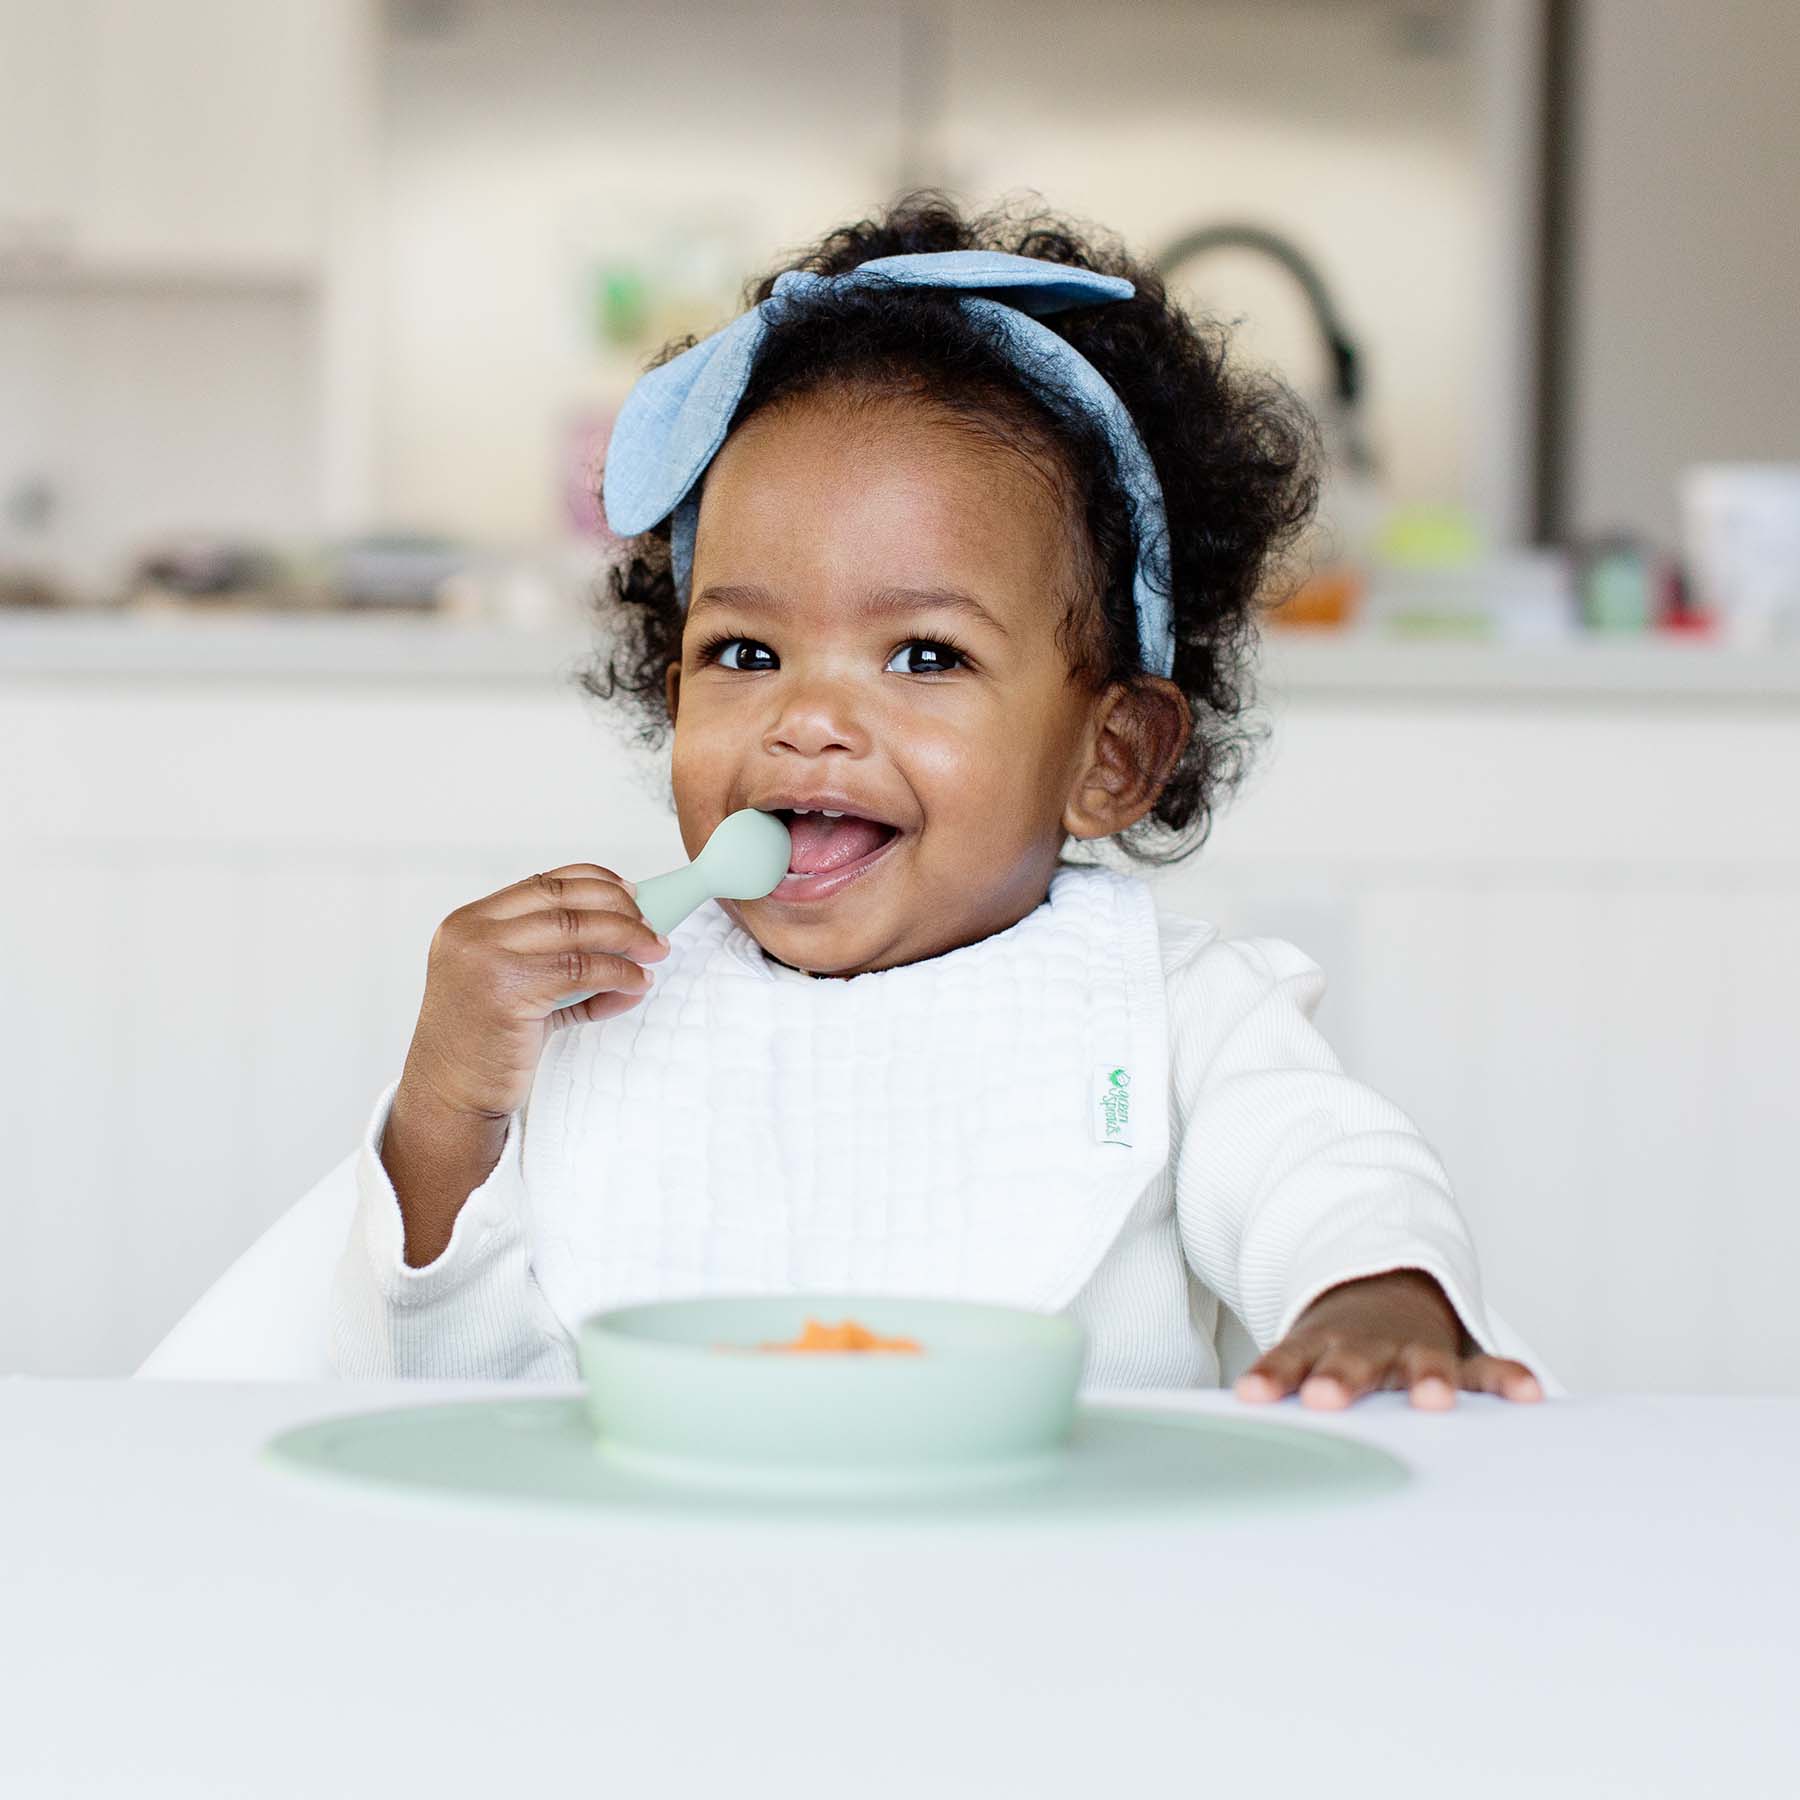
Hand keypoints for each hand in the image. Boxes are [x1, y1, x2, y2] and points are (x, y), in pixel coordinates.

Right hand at [398, 863, 668, 1122]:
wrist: (452, 1096)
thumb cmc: (487, 1045)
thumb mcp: (520, 989)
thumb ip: (565, 964)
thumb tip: (634, 948)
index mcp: (470, 922)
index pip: (542, 883)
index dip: (594, 881)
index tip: (630, 893)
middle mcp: (472, 933)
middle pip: (562, 899)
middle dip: (618, 908)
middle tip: (651, 927)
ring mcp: (485, 959)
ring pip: (575, 929)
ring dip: (627, 937)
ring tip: (655, 951)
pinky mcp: (507, 992)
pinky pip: (581, 971)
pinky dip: (619, 974)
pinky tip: (637, 984)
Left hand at [1234, 1268, 1543, 1410]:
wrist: (1378, 1295)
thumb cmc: (1332, 1354)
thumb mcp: (1300, 1365)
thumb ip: (1274, 1394)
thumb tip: (1203, 1454)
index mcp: (1317, 1349)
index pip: (1288, 1360)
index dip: (1272, 1377)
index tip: (1252, 1394)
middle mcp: (1364, 1349)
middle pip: (1349, 1363)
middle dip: (1339, 1380)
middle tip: (1327, 1398)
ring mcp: (1413, 1352)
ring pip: (1421, 1365)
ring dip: (1426, 1380)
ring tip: (1434, 1401)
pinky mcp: (1458, 1362)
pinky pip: (1486, 1371)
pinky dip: (1506, 1381)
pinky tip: (1527, 1395)